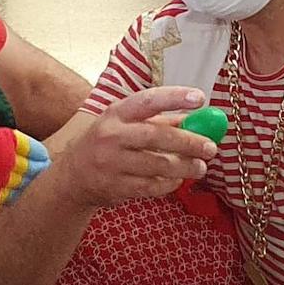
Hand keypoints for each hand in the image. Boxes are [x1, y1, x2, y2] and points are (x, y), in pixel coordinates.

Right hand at [59, 86, 215, 207]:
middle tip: (210, 148)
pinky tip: (177, 180)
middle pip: (156, 136)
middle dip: (188, 142)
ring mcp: (111, 162)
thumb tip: (196, 120)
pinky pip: (151, 186)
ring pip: (157, 164)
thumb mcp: (124, 125)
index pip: (147, 100)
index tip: (199, 98)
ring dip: (185, 167)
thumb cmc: (107, 144)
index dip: (174, 97)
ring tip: (200, 167)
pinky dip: (170, 183)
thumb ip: (158, 121)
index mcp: (116, 113)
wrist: (73, 175)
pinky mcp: (115, 186)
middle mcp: (111, 135)